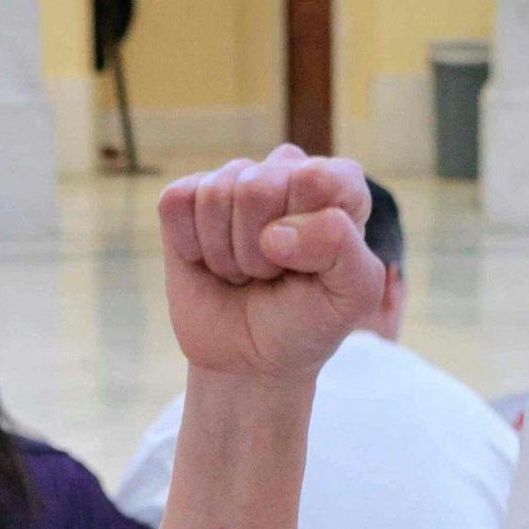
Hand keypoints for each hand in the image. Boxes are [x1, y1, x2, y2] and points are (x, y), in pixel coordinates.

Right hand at [157, 147, 383, 382]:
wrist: (250, 358)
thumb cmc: (308, 320)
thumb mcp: (352, 296)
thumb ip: (344, 250)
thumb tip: (276, 232)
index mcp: (337, 185)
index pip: (315, 178)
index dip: (305, 231)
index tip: (308, 266)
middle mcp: (285, 170)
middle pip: (257, 186)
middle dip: (257, 250)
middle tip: (269, 274)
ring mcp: (233, 180)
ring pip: (214, 195)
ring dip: (226, 254)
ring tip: (244, 271)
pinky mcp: (187, 198)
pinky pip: (176, 202)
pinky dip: (189, 245)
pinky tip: (207, 260)